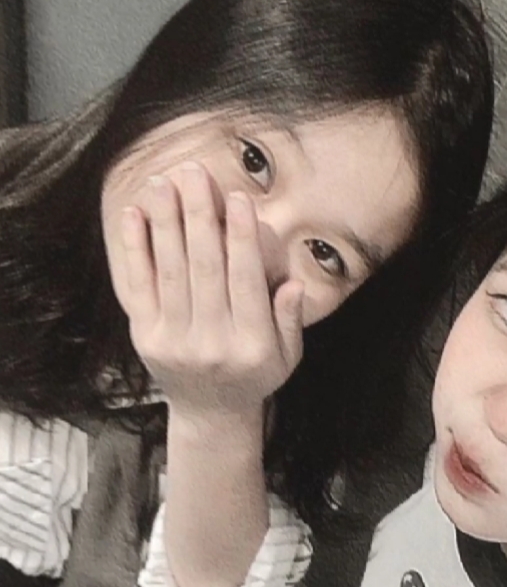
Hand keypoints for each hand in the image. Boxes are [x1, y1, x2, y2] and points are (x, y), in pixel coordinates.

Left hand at [117, 163, 303, 419]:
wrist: (210, 413)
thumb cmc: (254, 375)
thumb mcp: (288, 357)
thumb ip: (290, 321)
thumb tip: (291, 283)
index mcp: (251, 345)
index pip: (245, 281)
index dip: (241, 237)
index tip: (238, 196)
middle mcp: (211, 343)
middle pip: (204, 268)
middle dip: (199, 216)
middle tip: (195, 172)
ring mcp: (174, 341)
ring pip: (169, 271)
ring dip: (166, 222)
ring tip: (164, 182)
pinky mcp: (146, 337)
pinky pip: (138, 287)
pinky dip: (135, 248)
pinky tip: (134, 214)